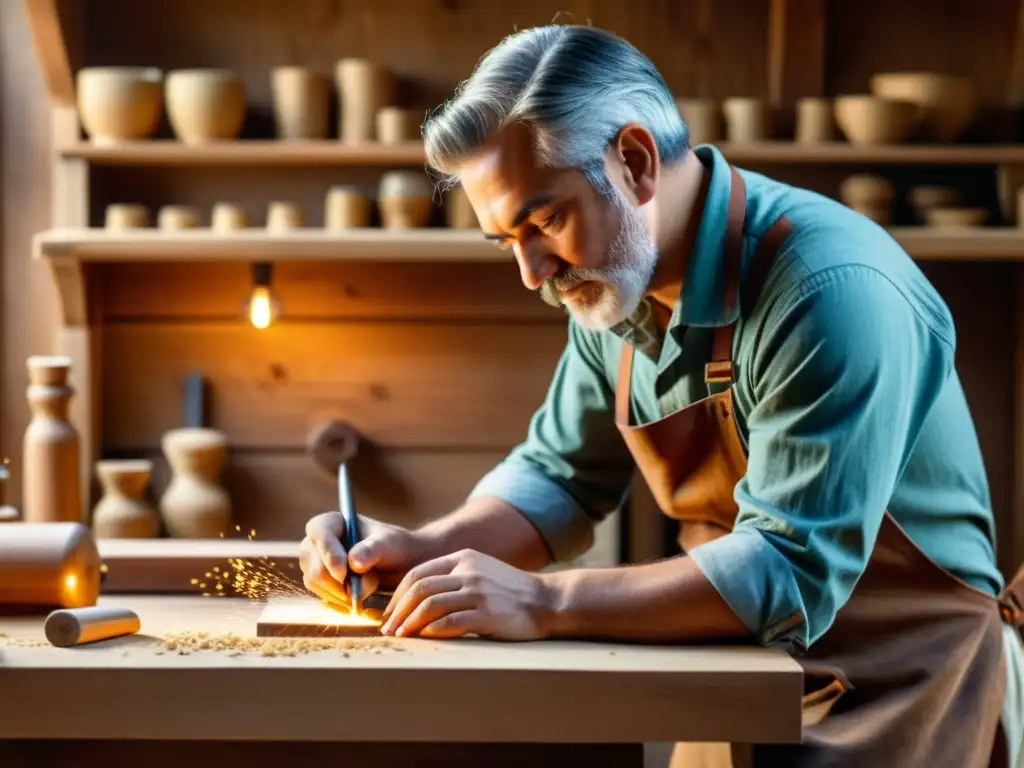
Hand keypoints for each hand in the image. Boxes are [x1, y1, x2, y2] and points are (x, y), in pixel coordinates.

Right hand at [299, 512, 426, 607]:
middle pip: (314, 565)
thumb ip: (371, 550)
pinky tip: (361, 597)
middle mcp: (317, 542)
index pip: (319, 532)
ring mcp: (314, 564)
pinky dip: (341, 601)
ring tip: (372, 584)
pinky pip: (323, 596)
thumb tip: (353, 563)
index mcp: (332, 522)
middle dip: (340, 582)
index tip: (343, 574)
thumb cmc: (393, 546)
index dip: (329, 554)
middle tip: (370, 584)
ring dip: (343, 592)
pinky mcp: (319, 584)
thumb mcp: (388, 544)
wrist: (398, 565)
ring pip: (316, 584)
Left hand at [379, 549, 555, 640]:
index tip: (389, 614)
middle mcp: (468, 571)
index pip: (417, 573)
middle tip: (388, 629)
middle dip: (397, 610)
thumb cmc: (510, 593)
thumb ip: (453, 579)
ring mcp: (478, 591)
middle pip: (419, 588)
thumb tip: (418, 600)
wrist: (547, 601)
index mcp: (463, 558)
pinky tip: (423, 638)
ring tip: (400, 637)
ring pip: (430, 604)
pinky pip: (451, 621)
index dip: (397, 595)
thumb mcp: (481, 573)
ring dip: (409, 623)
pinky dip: (432, 630)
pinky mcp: (488, 613)